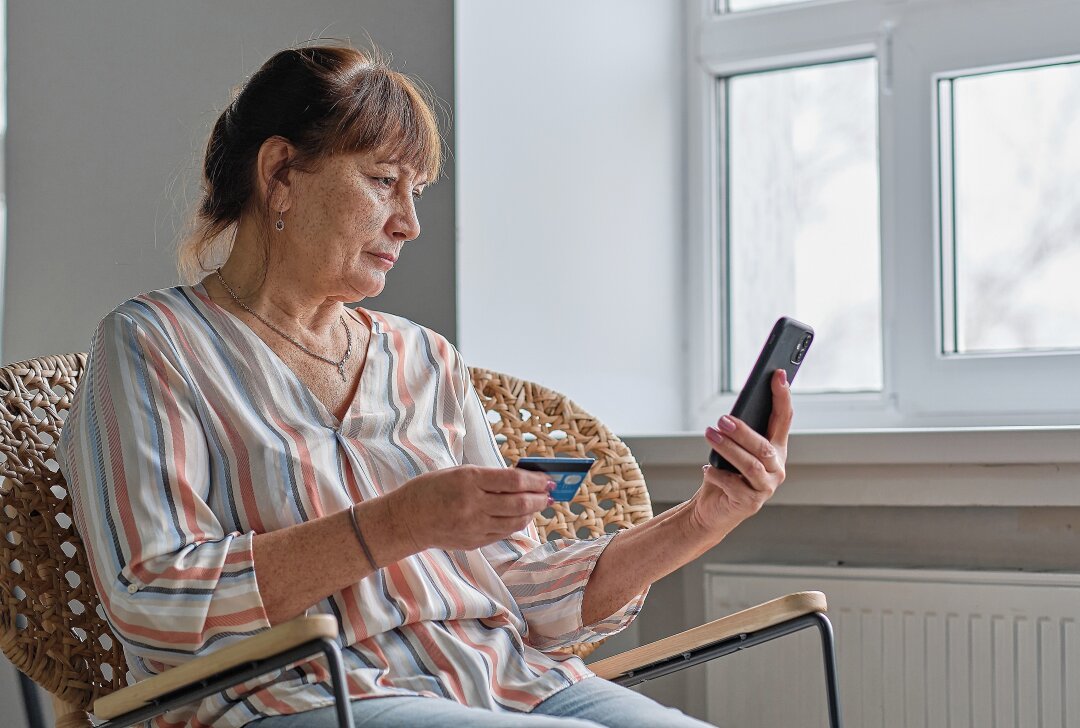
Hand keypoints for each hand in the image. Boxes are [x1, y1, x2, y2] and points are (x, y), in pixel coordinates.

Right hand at [389, 465, 552, 550]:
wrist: (405, 520)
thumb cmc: (429, 490)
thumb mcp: (457, 473)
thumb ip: (487, 478)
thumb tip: (520, 481)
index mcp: (468, 480)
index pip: (512, 480)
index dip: (535, 480)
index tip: (547, 479)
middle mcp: (473, 504)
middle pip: (519, 502)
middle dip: (539, 497)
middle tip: (550, 493)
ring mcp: (474, 526)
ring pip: (515, 520)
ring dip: (532, 512)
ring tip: (540, 505)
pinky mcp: (474, 541)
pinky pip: (503, 532)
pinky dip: (517, 524)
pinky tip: (523, 517)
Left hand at [691, 369, 792, 533]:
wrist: (713, 509)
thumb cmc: (725, 474)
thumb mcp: (733, 450)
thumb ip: (739, 434)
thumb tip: (731, 416)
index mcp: (776, 449)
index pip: (784, 418)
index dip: (782, 396)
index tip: (778, 374)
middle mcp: (777, 468)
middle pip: (763, 446)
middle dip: (742, 431)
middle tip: (722, 419)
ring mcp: (766, 487)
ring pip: (750, 464)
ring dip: (728, 448)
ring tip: (710, 435)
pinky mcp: (751, 503)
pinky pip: (734, 484)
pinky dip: (718, 474)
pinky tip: (707, 469)